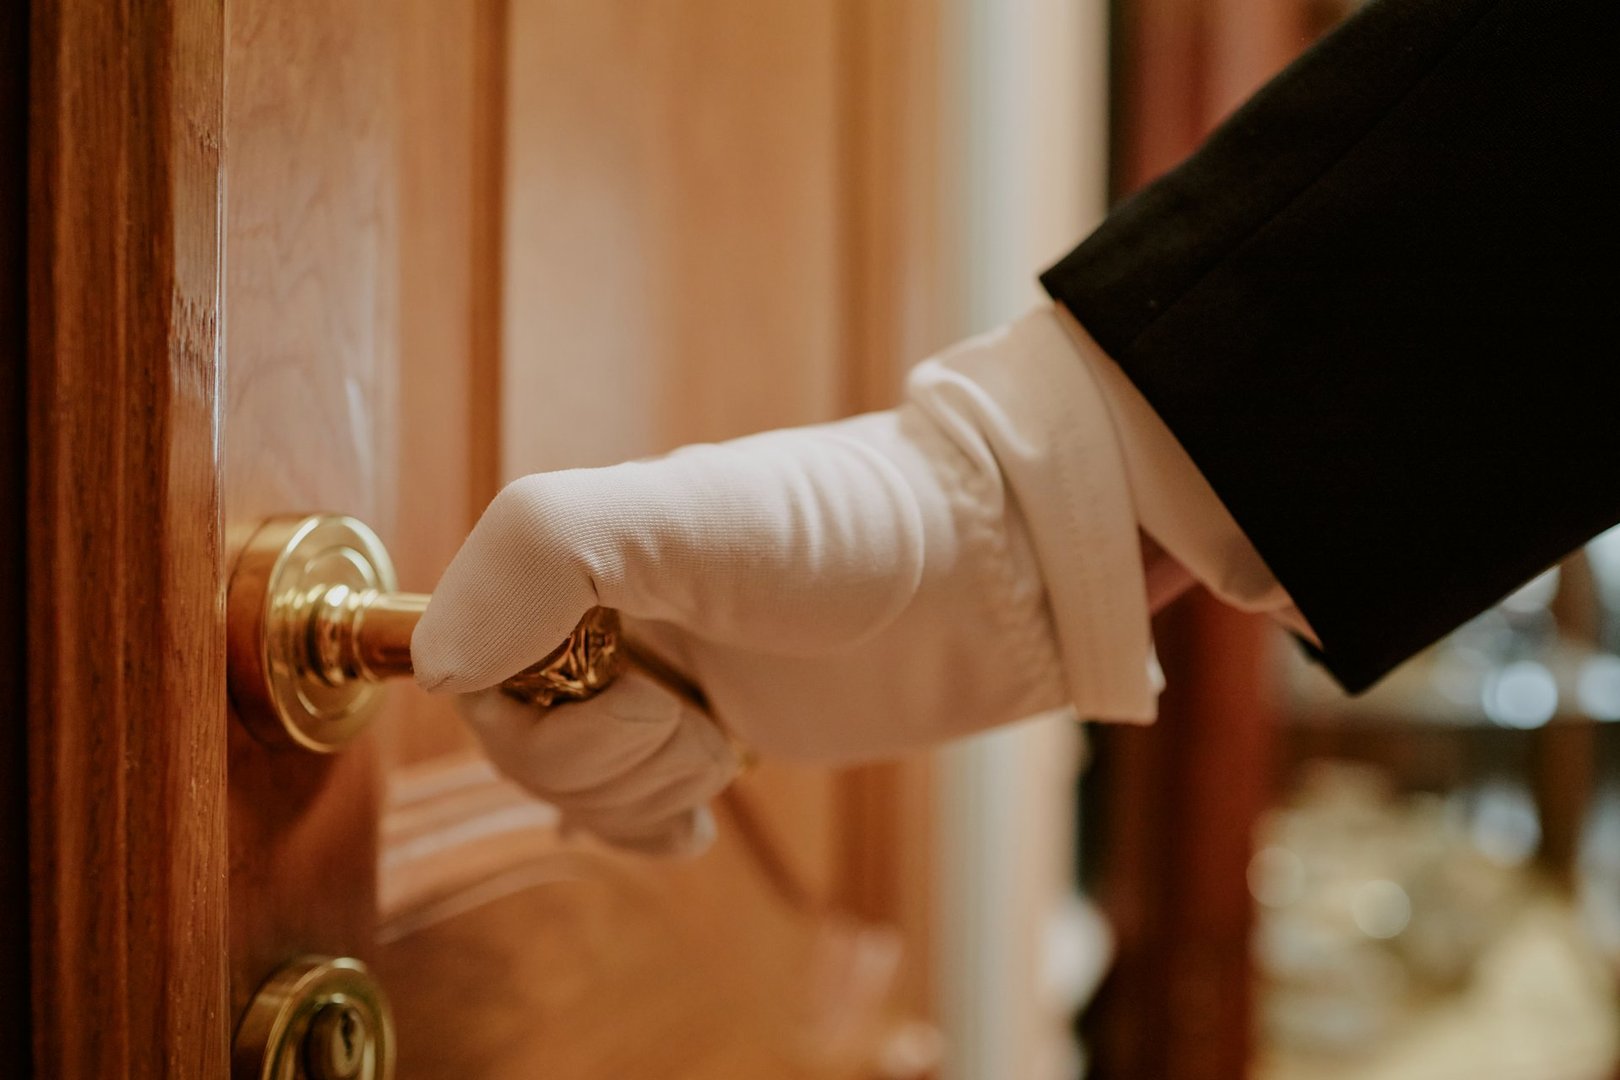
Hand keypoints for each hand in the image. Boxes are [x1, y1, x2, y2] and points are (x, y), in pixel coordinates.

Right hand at [412, 308, 1161, 853]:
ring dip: (642, 789)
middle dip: (600, 753)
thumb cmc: (849, 528)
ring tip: (722, 744)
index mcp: (579, 549)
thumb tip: (433, 666)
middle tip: (691, 718)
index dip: (528, 697)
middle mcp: (604, 614)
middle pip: (515, 735)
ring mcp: (655, 680)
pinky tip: (698, 820)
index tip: (623, 679)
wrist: (982, 583)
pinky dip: (650, 830)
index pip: (472, 654)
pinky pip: (626, 815)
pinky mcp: (706, 738)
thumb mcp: (693, 511)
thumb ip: (545, 555)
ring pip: (571, 785)